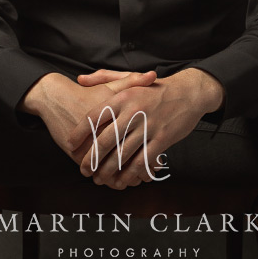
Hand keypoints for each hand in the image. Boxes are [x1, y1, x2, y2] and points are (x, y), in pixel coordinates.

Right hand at [20, 70, 157, 169]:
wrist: (56, 98)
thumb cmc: (87, 92)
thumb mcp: (110, 84)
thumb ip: (133, 81)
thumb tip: (154, 76)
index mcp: (116, 115)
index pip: (140, 139)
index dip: (152, 153)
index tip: (160, 160)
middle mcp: (103, 133)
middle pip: (129, 159)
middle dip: (142, 170)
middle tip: (151, 174)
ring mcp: (90, 146)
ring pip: (115, 171)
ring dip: (127, 179)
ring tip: (136, 180)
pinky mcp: (78, 155)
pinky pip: (99, 173)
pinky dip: (111, 181)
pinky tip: (120, 182)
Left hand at [68, 69, 224, 189]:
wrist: (188, 93)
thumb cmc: (154, 88)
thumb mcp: (129, 79)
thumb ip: (103, 77)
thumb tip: (80, 80)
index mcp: (122, 97)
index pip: (94, 117)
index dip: (79, 133)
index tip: (70, 145)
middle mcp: (133, 112)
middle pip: (105, 140)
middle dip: (91, 159)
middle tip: (83, 170)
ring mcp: (148, 126)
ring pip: (122, 155)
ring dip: (108, 171)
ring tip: (99, 179)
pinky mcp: (162, 139)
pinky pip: (142, 162)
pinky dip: (130, 174)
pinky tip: (122, 181)